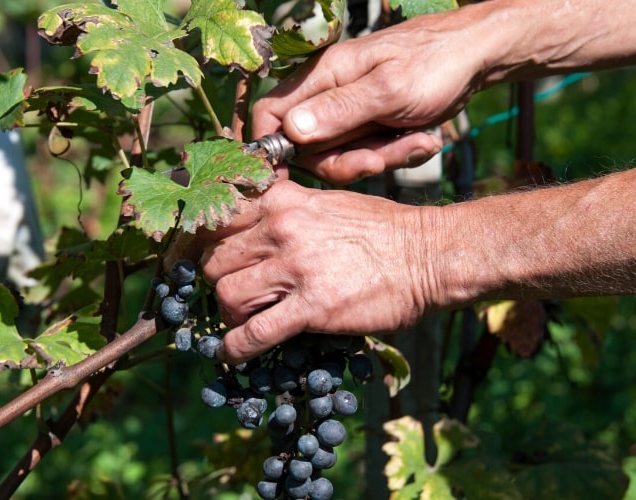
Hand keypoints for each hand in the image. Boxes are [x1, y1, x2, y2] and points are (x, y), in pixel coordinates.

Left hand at [200, 181, 434, 362]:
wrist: (428, 255)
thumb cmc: (384, 230)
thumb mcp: (329, 202)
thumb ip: (289, 208)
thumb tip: (257, 222)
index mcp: (284, 200)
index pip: (219, 216)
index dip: (207, 242)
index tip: (211, 259)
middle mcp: (282, 229)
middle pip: (214, 259)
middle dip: (218, 280)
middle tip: (235, 294)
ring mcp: (296, 268)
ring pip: (227, 294)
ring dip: (229, 314)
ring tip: (245, 321)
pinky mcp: (312, 308)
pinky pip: (255, 333)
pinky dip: (236, 348)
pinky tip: (234, 354)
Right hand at [252, 8, 488, 183]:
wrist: (477, 56)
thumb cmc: (435, 63)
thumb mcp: (389, 90)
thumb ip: (340, 111)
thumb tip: (290, 131)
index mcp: (323, 76)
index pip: (270, 113)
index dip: (271, 148)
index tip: (286, 181)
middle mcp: (329, 94)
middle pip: (310, 148)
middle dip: (349, 161)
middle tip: (385, 158)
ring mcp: (350, 111)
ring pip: (344, 155)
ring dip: (382, 158)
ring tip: (421, 142)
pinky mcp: (372, 124)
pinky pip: (370, 152)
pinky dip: (397, 153)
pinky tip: (425, 140)